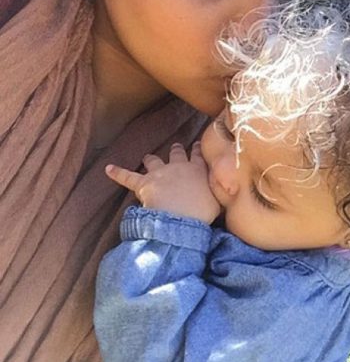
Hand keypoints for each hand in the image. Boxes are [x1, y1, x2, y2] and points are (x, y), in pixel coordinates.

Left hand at [105, 142, 221, 223]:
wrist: (182, 216)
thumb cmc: (203, 211)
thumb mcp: (219, 201)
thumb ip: (220, 192)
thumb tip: (227, 190)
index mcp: (198, 170)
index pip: (197, 156)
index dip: (196, 150)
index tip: (196, 145)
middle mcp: (179, 166)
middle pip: (176, 154)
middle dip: (175, 150)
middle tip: (176, 147)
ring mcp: (160, 173)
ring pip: (154, 161)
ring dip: (151, 159)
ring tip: (148, 156)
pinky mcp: (144, 183)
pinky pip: (128, 177)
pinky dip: (118, 173)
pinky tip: (108, 169)